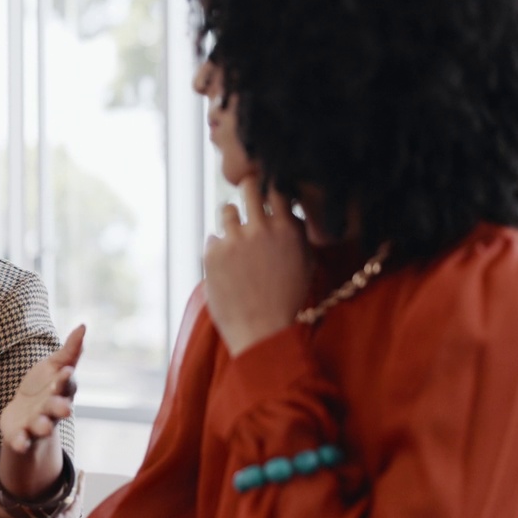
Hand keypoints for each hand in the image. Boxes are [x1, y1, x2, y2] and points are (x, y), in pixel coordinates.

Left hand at [0, 325, 82, 501]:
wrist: (23, 416)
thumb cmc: (43, 388)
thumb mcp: (54, 367)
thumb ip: (70, 352)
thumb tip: (83, 326)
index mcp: (60, 391)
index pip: (67, 385)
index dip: (66, 380)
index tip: (66, 372)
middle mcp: (52, 410)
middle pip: (58, 409)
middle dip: (60, 408)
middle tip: (65, 409)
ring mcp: (37, 424)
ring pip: (42, 426)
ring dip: (43, 426)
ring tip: (42, 426)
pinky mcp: (21, 436)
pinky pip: (22, 441)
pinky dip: (21, 443)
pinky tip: (19, 442)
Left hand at [203, 176, 311, 355]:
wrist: (262, 331)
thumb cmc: (287, 301)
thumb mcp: (305, 265)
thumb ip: (297, 234)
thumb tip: (289, 212)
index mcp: (287, 229)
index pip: (277, 187)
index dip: (272, 187)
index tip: (268, 193)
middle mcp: (260, 228)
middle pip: (250, 186)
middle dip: (248, 188)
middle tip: (248, 198)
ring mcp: (234, 239)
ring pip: (228, 210)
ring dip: (232, 220)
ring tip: (238, 241)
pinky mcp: (212, 253)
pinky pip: (213, 238)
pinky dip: (218, 248)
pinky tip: (227, 268)